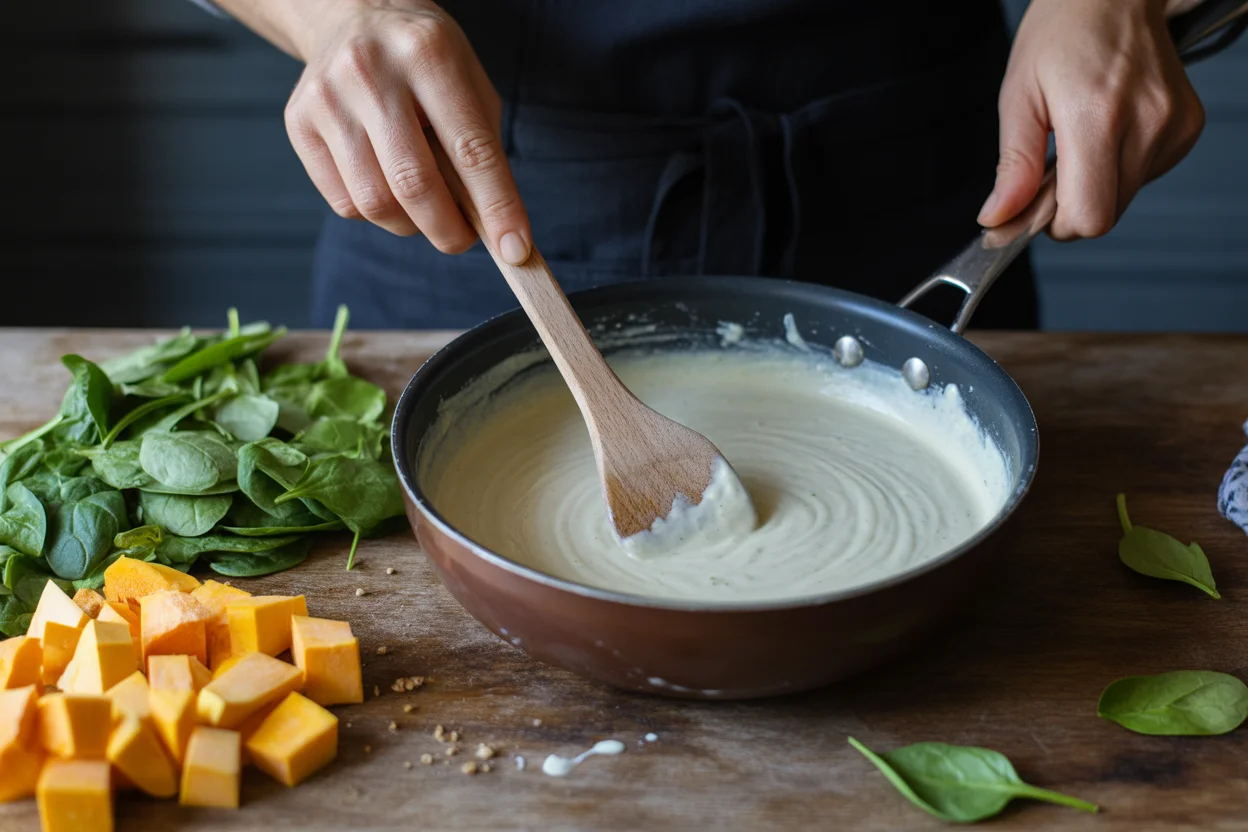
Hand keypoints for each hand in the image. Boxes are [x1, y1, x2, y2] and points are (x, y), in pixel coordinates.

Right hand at [282, 0, 530, 261]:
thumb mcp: (469, 87)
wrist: (354, 14)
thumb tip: (495, 230)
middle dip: (449, 230)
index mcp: (428, 54)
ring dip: (411, 225)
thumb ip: (484, 155)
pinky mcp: (299, 123)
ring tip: (425, 207)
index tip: (515, 250)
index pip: (471, 149)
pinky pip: (344, 202)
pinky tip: (387, 186)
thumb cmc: (426, 61)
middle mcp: (370, 72)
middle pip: (414, 184)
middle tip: (464, 239)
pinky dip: (376, 213)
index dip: (497, 207)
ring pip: (375, 203)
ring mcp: (327, 98)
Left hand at [978, 0, 1204, 240]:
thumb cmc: (1061, 35)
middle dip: (1071, 205)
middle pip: (1107, 215)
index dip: (1056, 224)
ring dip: (1096, 185)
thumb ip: (1013, 166)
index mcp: (1096, 116)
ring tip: (1081, 138)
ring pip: (1126, 198)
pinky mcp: (1187, 126)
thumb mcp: (1018, 97)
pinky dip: (1120, 168)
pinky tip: (1108, 131)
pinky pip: (1147, 176)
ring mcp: (1173, 125)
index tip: (1036, 206)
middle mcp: (1145, 122)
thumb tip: (999, 218)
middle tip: (1053, 166)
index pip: (1089, 216)